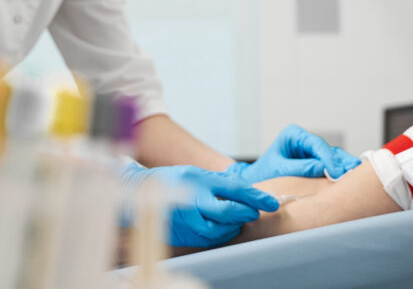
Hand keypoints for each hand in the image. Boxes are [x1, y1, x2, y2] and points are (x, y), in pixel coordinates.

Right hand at [120, 163, 278, 247]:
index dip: (256, 197)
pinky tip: (223, 228)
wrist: (140, 192)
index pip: (234, 189)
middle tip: (253, 213)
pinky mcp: (182, 234)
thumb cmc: (174, 180)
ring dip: (232, 226)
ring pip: (218, 230)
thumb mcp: (198, 173)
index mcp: (199, 180)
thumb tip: (246, 190)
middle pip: (227, 212)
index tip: (272, 203)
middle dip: (244, 214)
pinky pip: (208, 240)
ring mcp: (186, 219)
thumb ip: (220, 183)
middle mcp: (192, 200)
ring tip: (236, 219)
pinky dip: (220, 235)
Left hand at [226, 124, 360, 182]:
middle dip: (341, 163)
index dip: (329, 158)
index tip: (337, 173)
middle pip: (329, 150)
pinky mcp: (318, 165)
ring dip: (345, 169)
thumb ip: (301, 169)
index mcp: (294, 134)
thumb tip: (325, 170)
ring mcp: (313, 153)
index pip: (316, 144)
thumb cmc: (262, 175)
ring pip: (334, 159)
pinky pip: (332, 168)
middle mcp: (305, 141)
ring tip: (357, 180)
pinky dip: (341, 175)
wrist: (254, 184)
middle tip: (354, 175)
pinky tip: (351, 182)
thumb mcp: (279, 170)